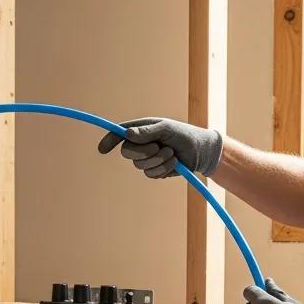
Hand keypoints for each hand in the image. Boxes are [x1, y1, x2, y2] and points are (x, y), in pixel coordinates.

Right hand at [97, 117, 223, 177]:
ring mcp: (147, 158)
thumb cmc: (185, 135)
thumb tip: (127, 134)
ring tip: (172, 154)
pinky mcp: (154, 170)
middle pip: (126, 153)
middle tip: (158, 147)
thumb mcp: (167, 129)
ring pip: (139, 166)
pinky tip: (173, 163)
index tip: (102, 149)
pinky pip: (150, 174)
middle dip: (143, 152)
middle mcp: (142, 143)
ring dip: (157, 161)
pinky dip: (163, 169)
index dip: (109, 140)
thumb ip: (147, 131)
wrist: (201, 152)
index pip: (120, 134)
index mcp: (142, 129)